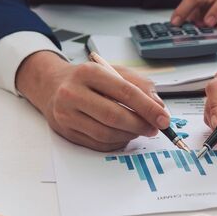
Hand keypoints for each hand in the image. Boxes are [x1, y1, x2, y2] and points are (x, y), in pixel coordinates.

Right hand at [16, 51, 169, 151]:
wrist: (53, 85)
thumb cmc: (90, 79)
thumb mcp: (115, 72)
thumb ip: (140, 86)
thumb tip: (158, 108)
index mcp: (89, 72)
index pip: (125, 92)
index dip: (148, 108)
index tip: (163, 118)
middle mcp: (73, 92)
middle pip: (114, 116)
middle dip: (140, 125)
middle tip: (154, 129)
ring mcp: (66, 114)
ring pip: (106, 133)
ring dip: (129, 135)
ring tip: (140, 131)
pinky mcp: (65, 131)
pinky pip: (98, 143)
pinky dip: (117, 142)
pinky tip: (124, 135)